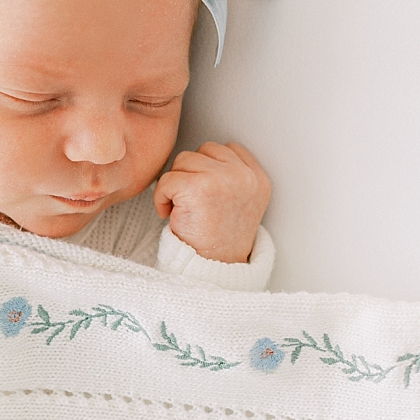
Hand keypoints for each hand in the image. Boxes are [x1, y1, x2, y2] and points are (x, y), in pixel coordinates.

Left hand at [154, 142, 270, 264]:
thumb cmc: (220, 242)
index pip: (229, 148)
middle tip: (193, 204)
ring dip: (176, 184)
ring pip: (183, 161)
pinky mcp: (198, 187)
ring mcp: (223, 179)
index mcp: (258, 179)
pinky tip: (170, 215)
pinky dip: (161, 198)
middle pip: (204, 151)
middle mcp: (244, 176)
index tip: (206, 194)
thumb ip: (232, 177)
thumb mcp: (241, 204)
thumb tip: (202, 157)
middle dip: (192, 174)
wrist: (213, 271)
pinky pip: (167, 179)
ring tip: (185, 210)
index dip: (210, 168)